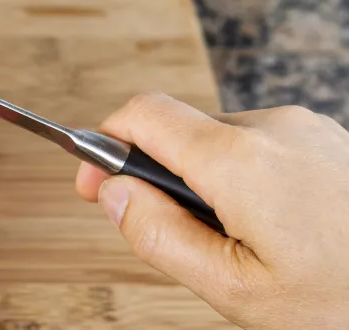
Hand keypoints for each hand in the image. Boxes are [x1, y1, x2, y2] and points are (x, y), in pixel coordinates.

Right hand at [76, 94, 348, 328]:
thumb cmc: (345, 304)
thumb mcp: (235, 291)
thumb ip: (158, 236)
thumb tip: (112, 193)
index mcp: (241, 161)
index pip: (142, 114)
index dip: (103, 144)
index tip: (93, 183)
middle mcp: (275, 128)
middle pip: (182, 131)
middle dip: (163, 177)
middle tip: (179, 239)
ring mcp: (310, 130)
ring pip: (223, 142)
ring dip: (209, 183)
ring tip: (247, 246)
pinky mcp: (332, 141)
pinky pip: (264, 149)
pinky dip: (249, 182)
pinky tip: (280, 233)